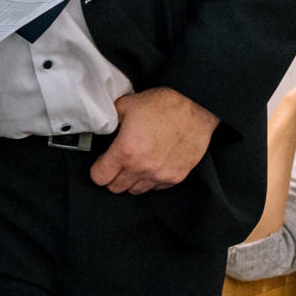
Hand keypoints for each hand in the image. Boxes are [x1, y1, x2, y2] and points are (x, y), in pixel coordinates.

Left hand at [91, 87, 219, 194]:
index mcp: (126, 151)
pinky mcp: (176, 177)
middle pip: (116, 188)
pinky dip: (151, 180)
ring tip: (137, 163)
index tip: (103, 161)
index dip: (98, 169)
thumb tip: (100, 128)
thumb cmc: (162, 104)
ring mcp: (160, 175)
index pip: (100, 177)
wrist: (197, 107)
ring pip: (136, 190)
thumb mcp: (125, 105)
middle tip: (118, 162)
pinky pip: (156, 188)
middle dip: (113, 176)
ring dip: (132, 180)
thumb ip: (109, 121)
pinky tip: (153, 164)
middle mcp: (142, 168)